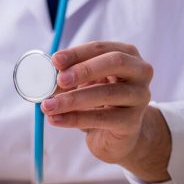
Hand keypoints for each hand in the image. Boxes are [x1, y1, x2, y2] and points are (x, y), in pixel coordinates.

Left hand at [41, 41, 170, 182]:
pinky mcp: (132, 122)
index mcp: (126, 54)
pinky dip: (75, 118)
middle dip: (84, 69)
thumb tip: (44, 75)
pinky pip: (102, 119)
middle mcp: (139, 72)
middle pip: (114, 63)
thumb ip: (67, 75)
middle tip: (59, 80)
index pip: (100, 48)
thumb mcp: (83, 83)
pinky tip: (56, 120)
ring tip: (48, 105)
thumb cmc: (98, 101)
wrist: (117, 135)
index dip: (77, 53)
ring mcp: (139, 97)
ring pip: (107, 94)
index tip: (55, 60)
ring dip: (73, 99)